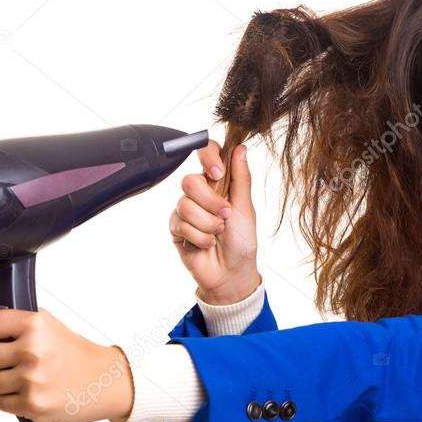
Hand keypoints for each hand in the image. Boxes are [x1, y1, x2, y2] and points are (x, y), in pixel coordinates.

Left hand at [0, 308, 133, 421]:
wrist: (104, 380)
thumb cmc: (76, 354)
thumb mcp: (51, 326)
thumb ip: (20, 324)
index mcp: (35, 325)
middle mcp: (32, 349)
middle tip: (12, 363)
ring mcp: (31, 379)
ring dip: (2, 383)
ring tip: (25, 380)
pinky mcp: (31, 404)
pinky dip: (10, 400)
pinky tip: (29, 392)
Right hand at [169, 139, 260, 304]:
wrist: (231, 273)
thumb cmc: (242, 241)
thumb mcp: (245, 208)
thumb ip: (241, 178)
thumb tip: (240, 147)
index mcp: (218, 182)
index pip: (207, 154)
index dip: (208, 157)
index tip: (218, 173)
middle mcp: (199, 193)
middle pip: (190, 180)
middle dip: (211, 202)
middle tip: (225, 216)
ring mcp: (185, 210)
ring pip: (185, 205)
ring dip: (207, 224)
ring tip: (218, 234)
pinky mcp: (176, 229)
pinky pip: (180, 224)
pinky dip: (199, 237)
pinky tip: (206, 244)